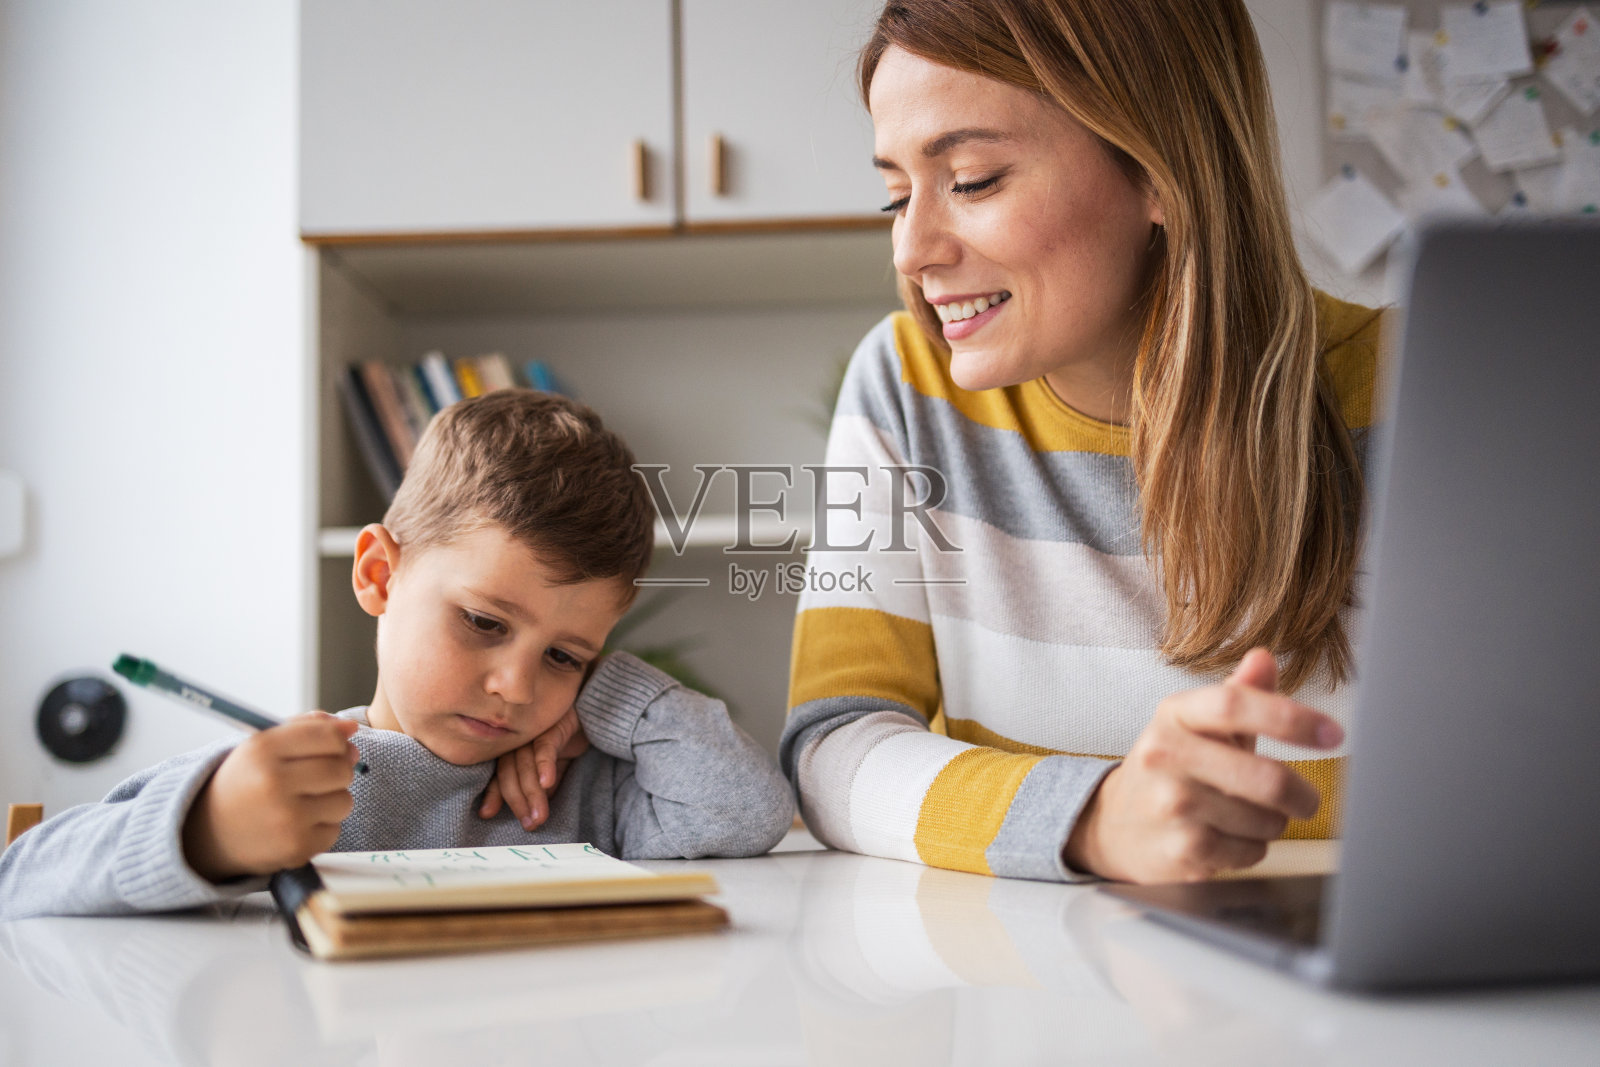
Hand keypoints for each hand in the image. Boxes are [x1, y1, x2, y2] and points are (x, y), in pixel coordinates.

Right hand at [182, 712, 360, 881]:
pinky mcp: (296, 848)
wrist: (208, 833)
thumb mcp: (262, 745)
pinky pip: (335, 830)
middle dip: (338, 771)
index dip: (339, 740)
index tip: (334, 747)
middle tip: (317, 777)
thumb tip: (350, 728)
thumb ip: (306, 728)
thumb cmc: (246, 783)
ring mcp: (285, 818)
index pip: (328, 736)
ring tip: (304, 802)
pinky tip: (298, 824)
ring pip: (344, 801)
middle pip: (341, 769)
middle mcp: (272, 783)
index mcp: (262, 750)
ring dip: (332, 800)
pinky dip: (322, 827)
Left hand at [477, 703, 588, 829]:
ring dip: (533, 793)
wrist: (593, 712)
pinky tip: (547, 783)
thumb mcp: (553, 768)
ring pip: (526, 766)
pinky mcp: (552, 728)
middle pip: (510, 774)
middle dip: (518, 802)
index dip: (493, 794)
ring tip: (540, 816)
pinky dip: (544, 766)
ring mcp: (533, 733)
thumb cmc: (568, 739)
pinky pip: (544, 749)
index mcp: (514, 750)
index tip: (487, 814)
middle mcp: (518, 741)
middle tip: (530, 824)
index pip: (499, 775)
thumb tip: (534, 812)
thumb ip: (541, 787)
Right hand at [1064, 648, 1343, 883]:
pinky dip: (1252, 849)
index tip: (1333, 733)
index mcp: (1174, 714)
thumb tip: (1265, 658)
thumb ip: (1237, 692)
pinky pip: (1250, 852)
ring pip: (1265, 820)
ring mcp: (1171, 804)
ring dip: (1272, 823)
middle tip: (1306, 800)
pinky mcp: (1180, 849)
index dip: (1291, 718)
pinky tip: (1227, 839)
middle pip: (1266, 777)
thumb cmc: (1171, 768)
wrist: (1116, 824)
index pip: (1235, 705)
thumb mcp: (1196, 724)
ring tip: (1246, 816)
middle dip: (1301, 795)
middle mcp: (1166, 755)